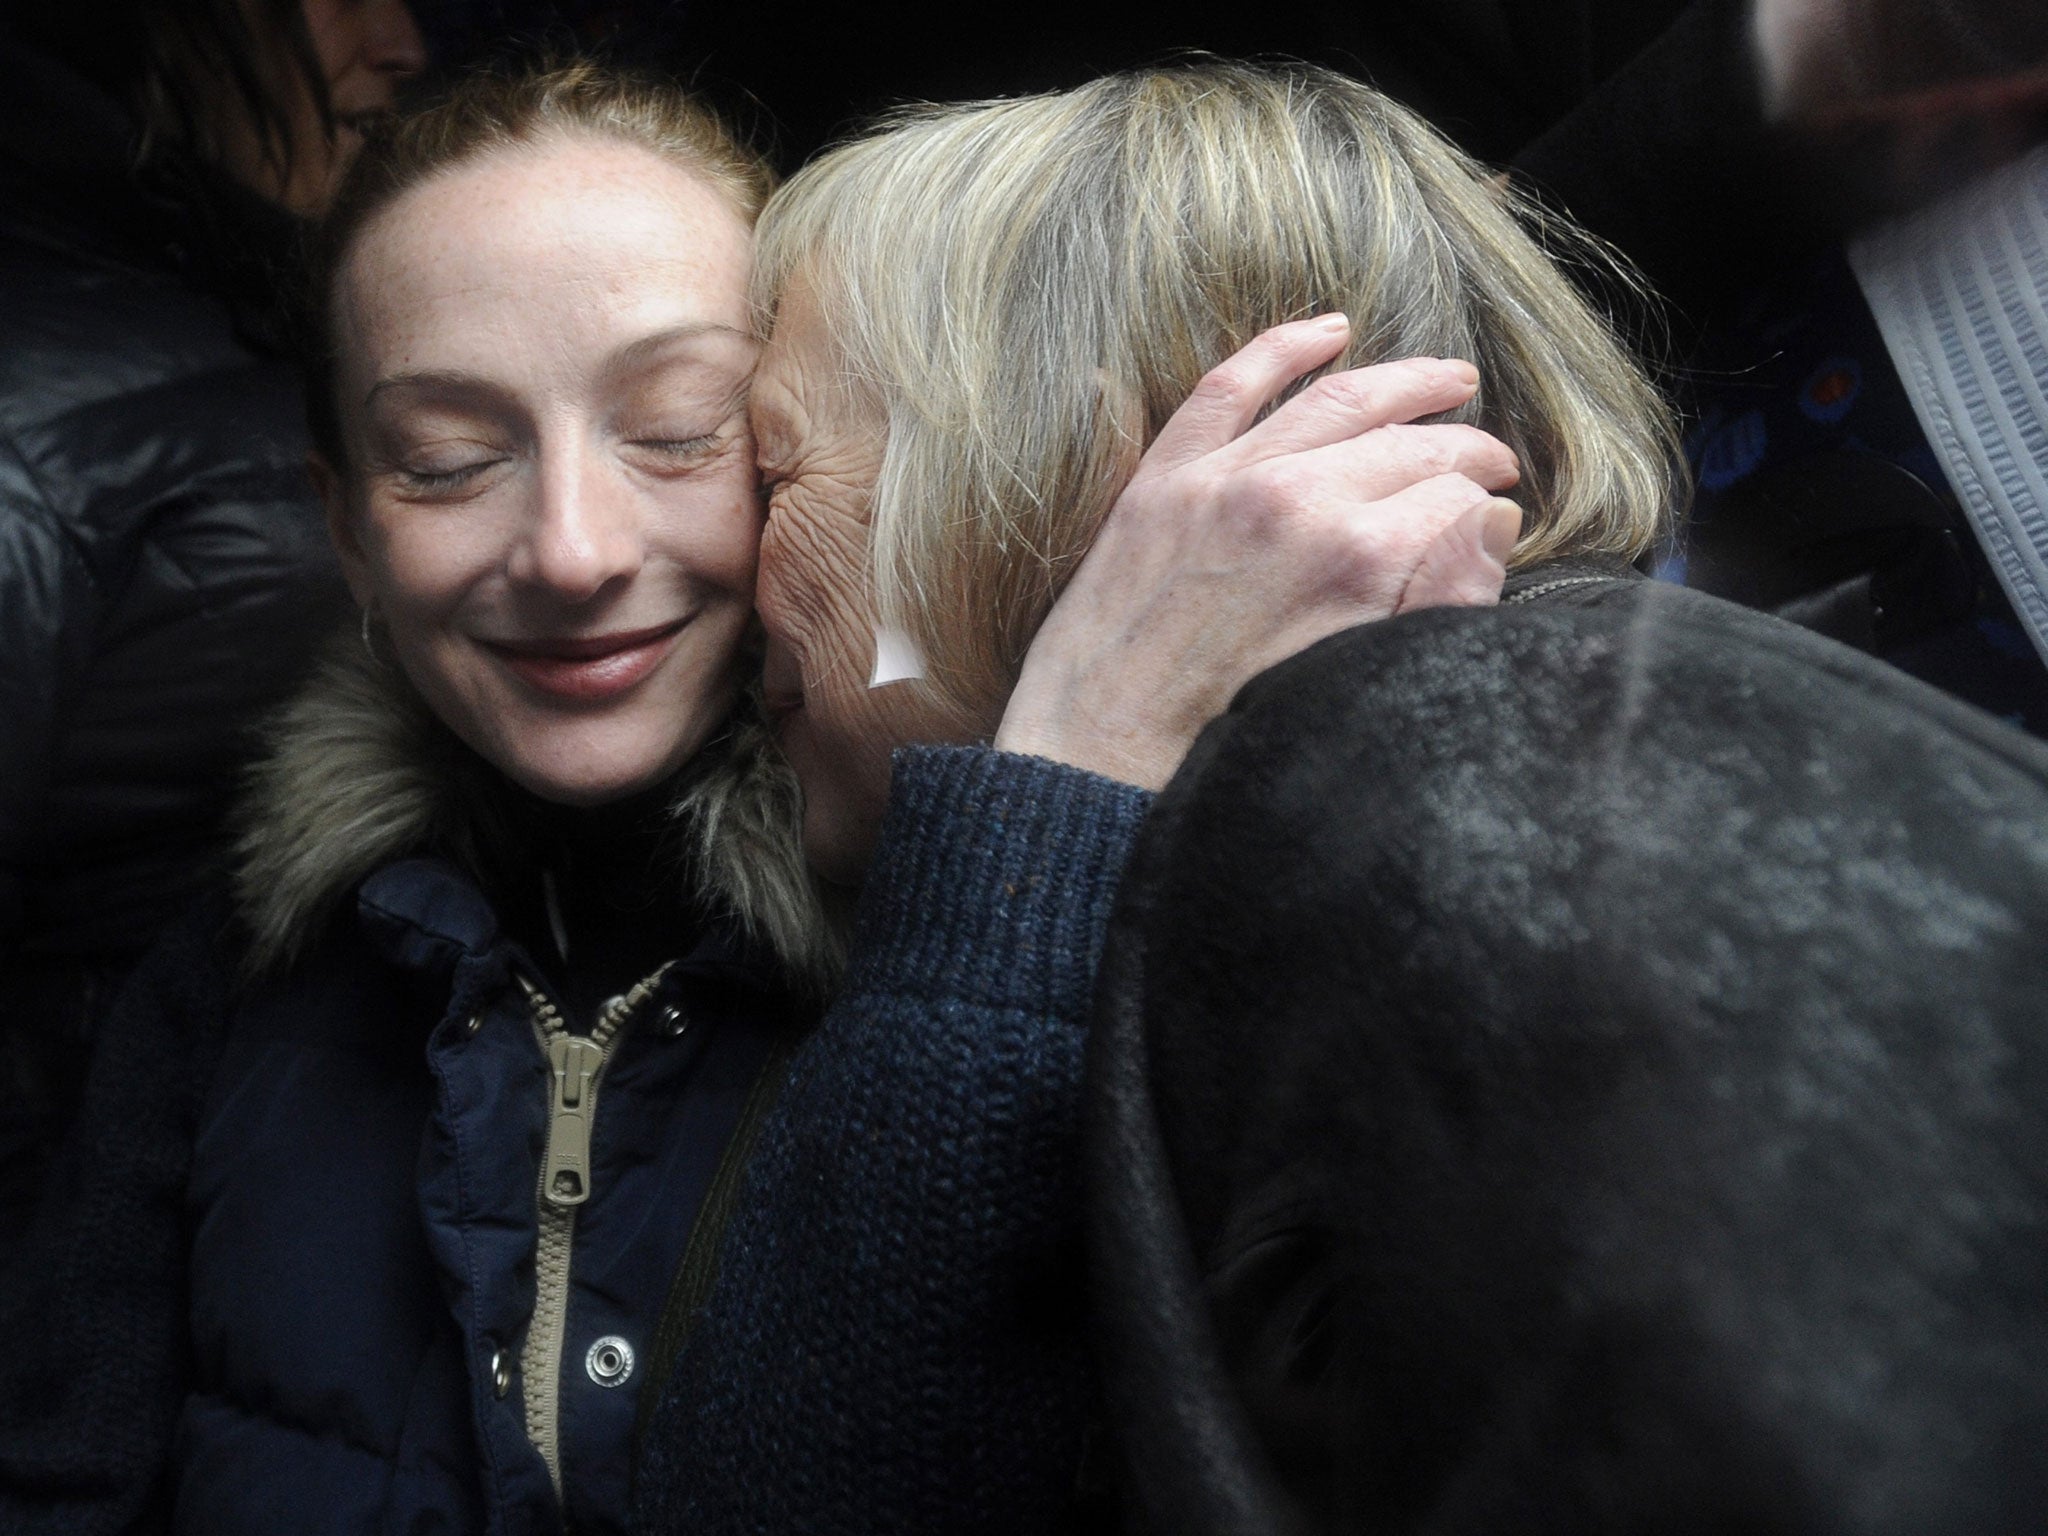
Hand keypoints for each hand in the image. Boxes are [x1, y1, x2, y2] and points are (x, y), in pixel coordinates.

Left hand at [994, 315, 1520, 789]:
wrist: (1096, 769)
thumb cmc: (1228, 752)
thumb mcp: (1359, 692)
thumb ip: (1440, 601)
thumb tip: (1491, 524)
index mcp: (1353, 560)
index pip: (1453, 499)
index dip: (1485, 510)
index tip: (1496, 519)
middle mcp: (1291, 501)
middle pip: (1407, 443)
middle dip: (1463, 446)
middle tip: (1495, 459)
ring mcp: (1219, 482)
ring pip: (1334, 399)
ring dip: (1401, 381)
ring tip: (1448, 380)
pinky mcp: (1160, 483)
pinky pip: (1227, 387)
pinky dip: (1281, 349)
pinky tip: (1328, 332)